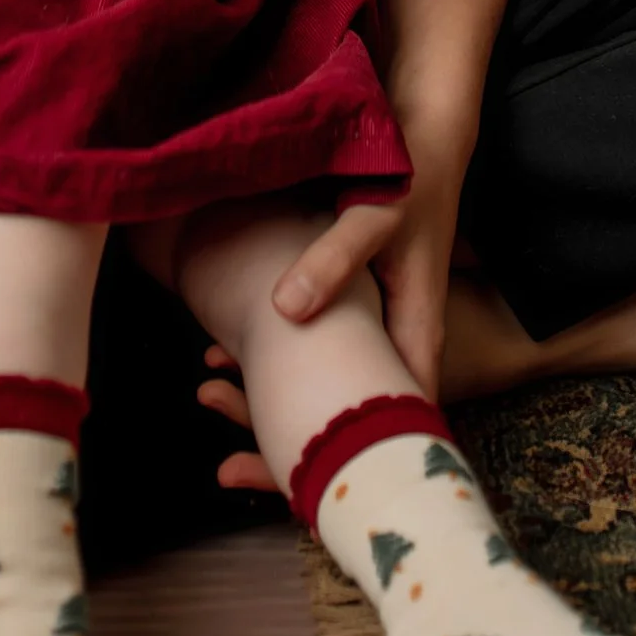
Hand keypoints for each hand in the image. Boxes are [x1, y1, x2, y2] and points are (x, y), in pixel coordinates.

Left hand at [195, 128, 471, 494]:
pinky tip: (220, 358)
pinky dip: (266, 368)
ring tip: (208, 397)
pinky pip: (311, 361)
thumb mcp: (372, 217)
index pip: (391, 427)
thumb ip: (333, 259)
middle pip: (350, 427)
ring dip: (267, 407)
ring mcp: (374, 336)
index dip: (344, 462)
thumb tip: (284, 310)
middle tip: (225, 466)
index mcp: (414, 337)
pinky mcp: (352, 318)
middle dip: (288, 452)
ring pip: (324, 396)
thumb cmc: (408, 182)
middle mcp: (397, 348)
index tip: (290, 488)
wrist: (427, 147)